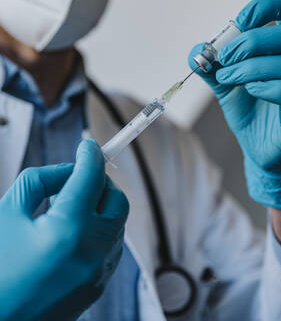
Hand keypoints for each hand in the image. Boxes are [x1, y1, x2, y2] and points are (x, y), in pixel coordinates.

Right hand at [0, 139, 128, 320]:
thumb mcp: (7, 213)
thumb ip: (41, 180)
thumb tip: (68, 171)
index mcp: (68, 231)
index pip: (91, 177)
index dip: (90, 155)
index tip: (88, 145)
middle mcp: (92, 253)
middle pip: (116, 200)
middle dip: (101, 181)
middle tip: (79, 176)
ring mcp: (98, 274)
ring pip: (116, 223)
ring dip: (100, 206)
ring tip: (69, 205)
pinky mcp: (97, 288)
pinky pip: (110, 247)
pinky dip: (99, 230)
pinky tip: (73, 231)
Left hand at [189, 0, 280, 208]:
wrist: (261, 149)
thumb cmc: (251, 110)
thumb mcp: (226, 83)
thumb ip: (213, 65)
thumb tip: (196, 51)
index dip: (267, 7)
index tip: (239, 21)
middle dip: (251, 43)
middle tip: (225, 58)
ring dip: (252, 69)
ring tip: (229, 78)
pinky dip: (270, 88)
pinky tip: (252, 92)